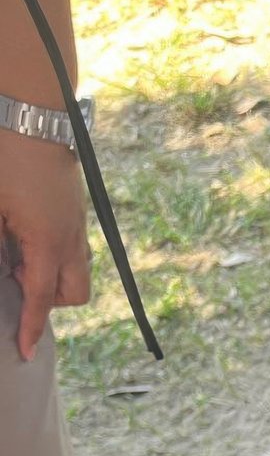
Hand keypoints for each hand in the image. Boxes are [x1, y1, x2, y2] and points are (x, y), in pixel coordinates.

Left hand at [0, 131, 88, 358]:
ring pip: (76, 268)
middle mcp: (70, 236)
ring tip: (17, 253)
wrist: (30, 103)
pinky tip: (25, 230)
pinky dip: (52, 251)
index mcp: (46, 240)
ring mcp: (77, 219)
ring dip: (52, 273)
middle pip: (73, 293)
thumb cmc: (4, 152)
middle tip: (16, 281)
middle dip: (51, 300)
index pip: (41, 298)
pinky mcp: (75, 204)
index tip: (24, 352)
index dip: (30, 327)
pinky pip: (72, 244)